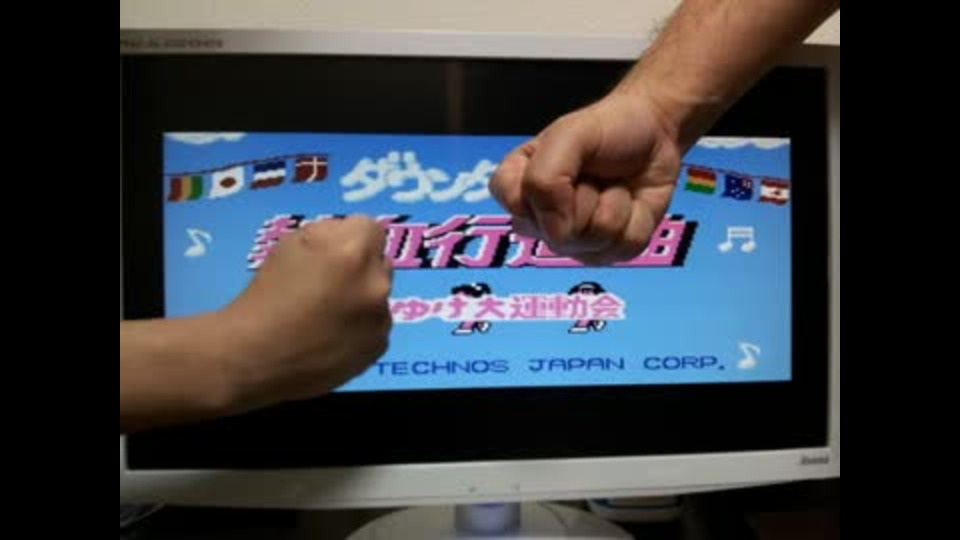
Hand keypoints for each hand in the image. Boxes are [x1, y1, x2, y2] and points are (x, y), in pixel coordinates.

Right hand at [220, 216, 392, 410]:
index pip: (369, 227)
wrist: (254, 357)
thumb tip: (345, 236)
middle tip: (326, 283)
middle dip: (358, 267)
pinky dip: (359, 328)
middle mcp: (376, 283)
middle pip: (378, 262)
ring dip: (361, 299)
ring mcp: (381, 320)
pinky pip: (375, 327)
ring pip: (378, 297)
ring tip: (325, 316)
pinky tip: (330, 338)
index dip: (348, 236)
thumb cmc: (265, 296)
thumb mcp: (290, 243)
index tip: (329, 252)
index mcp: (354, 251)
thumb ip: (327, 233)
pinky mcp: (377, 348)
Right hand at [490, 91, 682, 264]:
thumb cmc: (608, 130)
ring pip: (592, 242)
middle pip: (557, 233)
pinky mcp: (608, 252)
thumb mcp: (568, 136)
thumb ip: (544, 179)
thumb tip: (557, 233)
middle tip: (594, 174)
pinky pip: (622, 248)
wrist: (656, 134)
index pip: (514, 204)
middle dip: (586, 197)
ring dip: (615, 205)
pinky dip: (637, 219)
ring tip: (614, 185)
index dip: (545, 188)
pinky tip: (632, 202)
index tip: (565, 161)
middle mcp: (541, 219)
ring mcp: (574, 241)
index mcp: (518, 186)